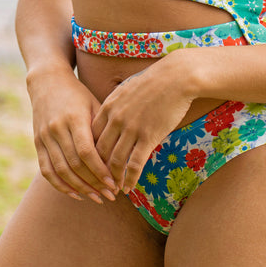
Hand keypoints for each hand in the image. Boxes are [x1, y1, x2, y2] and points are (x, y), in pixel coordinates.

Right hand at [28, 68, 117, 203]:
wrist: (47, 82)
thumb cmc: (78, 94)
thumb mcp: (94, 105)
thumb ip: (102, 129)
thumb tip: (119, 157)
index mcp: (74, 118)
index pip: (87, 152)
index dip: (100, 171)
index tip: (115, 183)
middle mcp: (57, 128)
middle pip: (75, 165)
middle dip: (94, 184)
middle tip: (110, 195)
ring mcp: (44, 137)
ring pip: (60, 171)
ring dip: (79, 188)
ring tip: (97, 198)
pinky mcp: (37, 143)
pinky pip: (46, 170)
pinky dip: (60, 185)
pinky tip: (75, 194)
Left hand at [91, 51, 194, 193]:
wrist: (176, 77)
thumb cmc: (154, 81)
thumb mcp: (126, 89)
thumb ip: (116, 104)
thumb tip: (110, 115)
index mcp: (108, 107)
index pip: (91, 137)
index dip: (89, 154)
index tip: (90, 165)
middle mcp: (116, 119)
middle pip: (99, 152)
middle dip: (97, 171)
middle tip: (98, 183)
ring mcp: (132, 129)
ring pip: (115, 161)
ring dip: (113, 179)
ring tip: (113, 189)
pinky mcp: (149, 136)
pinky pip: (135, 163)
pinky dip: (130, 179)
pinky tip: (129, 188)